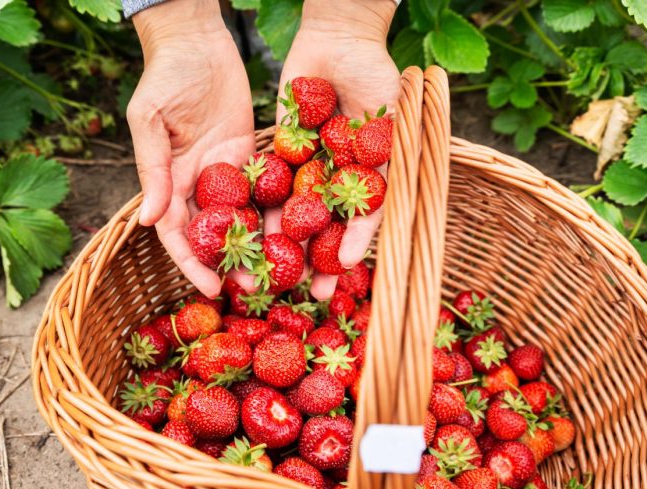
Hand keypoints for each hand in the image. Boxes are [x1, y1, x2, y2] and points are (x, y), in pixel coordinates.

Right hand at [126, 0, 254, 297]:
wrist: (198, 41)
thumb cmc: (164, 77)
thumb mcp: (151, 123)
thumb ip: (153, 171)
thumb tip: (145, 221)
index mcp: (170, 180)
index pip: (178, 232)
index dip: (192, 262)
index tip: (209, 288)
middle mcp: (199, 183)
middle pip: (214, 233)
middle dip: (230, 262)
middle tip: (253, 287)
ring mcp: (228, 171)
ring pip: (243, 217)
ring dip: (259, 244)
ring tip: (280, 270)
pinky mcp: (253, 155)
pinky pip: (265, 188)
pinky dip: (278, 211)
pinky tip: (297, 232)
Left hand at [270, 0, 400, 299]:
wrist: (337, 38)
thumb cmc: (375, 75)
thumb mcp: (392, 120)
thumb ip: (389, 162)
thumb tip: (380, 210)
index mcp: (369, 177)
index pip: (363, 221)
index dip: (354, 246)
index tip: (346, 270)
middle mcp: (339, 179)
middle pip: (330, 227)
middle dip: (322, 260)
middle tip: (316, 292)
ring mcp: (310, 168)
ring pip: (298, 215)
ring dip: (290, 247)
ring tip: (280, 278)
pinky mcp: (282, 153)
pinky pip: (271, 186)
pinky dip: (263, 210)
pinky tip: (254, 236)